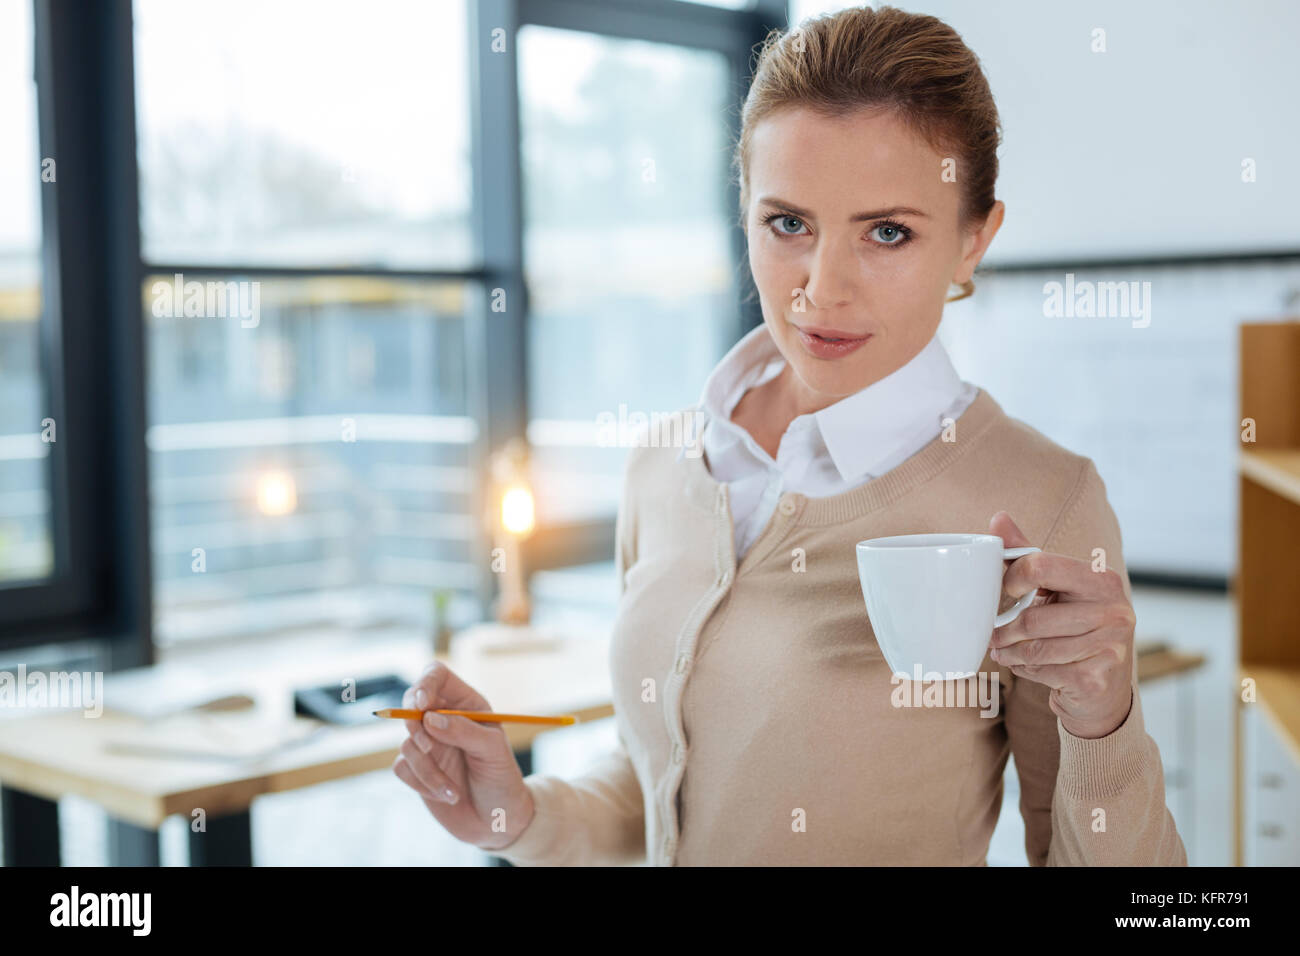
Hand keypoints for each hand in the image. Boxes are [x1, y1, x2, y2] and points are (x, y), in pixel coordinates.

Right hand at [391, 661, 534, 850]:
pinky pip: (402, 767)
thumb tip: (430, 718)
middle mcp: (443, 719)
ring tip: (454, 790)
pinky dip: (422, 783)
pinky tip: (447, 795)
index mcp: (466, 705)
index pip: (437, 676)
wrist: (496, 822)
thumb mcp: (493, 752)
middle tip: (428, 747)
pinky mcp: (415, 769)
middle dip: (414, 724)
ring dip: (428, 769)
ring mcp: (428, 744)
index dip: (425, 683)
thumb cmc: (502, 780)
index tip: (422, 704)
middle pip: (411, 702)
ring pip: (407, 742)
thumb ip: (464, 731)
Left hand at [986, 511, 1134, 738]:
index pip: (1041, 566)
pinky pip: (1045, 671)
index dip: (1011, 580)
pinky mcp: (1099, 677)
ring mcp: (1111, 645)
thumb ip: (1027, 553)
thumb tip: (998, 518)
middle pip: (1032, 617)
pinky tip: (1025, 666)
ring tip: (1002, 651)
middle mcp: (1114, 609)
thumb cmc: (1075, 626)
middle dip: (1004, 630)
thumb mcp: (1055, 586)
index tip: (1004, 592)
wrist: (1103, 685)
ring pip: (1035, 648)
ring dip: (1010, 653)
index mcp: (1101, 579)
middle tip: (992, 634)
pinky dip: (1026, 671)